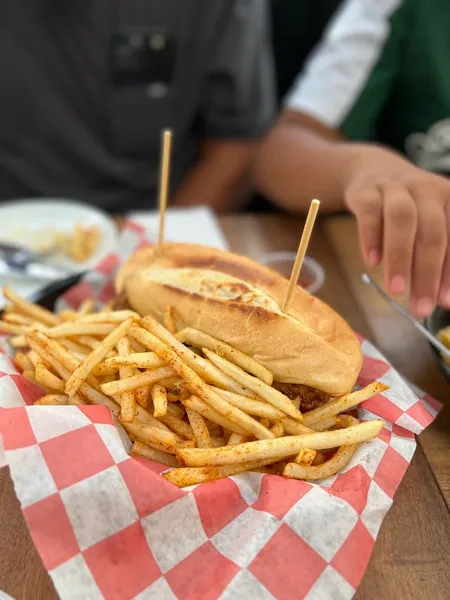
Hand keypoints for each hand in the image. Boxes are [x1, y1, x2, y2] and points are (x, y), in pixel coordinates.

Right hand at [344, 146, 449, 316]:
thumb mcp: (430, 224)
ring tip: (396, 290)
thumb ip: (439, 257)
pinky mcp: (367, 191)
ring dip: (400, 258)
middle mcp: (427, 190)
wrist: (374, 172)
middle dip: (427, 272)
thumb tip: (443, 298)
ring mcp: (396, 188)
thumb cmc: (410, 207)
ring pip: (402, 220)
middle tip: (420, 306)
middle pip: (431, 232)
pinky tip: (372, 263)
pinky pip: (370, 213)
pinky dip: (371, 239)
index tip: (444, 302)